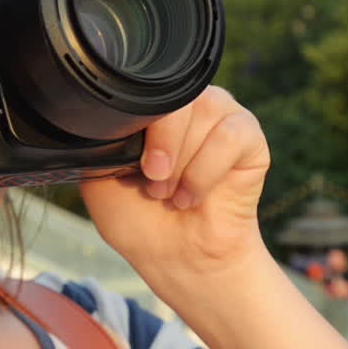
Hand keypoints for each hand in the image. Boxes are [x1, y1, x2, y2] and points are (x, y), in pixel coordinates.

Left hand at [80, 86, 270, 301]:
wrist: (177, 259)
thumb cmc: (141, 221)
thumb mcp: (99, 179)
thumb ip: (100, 142)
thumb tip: (97, 116)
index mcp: (153, 108)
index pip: (145, 90)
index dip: (138, 125)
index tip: (133, 167)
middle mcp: (189, 104)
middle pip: (177, 97)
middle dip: (162, 146)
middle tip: (154, 184)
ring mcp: (222, 116)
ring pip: (204, 112)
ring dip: (183, 162)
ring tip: (173, 194)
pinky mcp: (250, 138)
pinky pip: (229, 136)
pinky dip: (205, 171)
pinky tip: (193, 196)